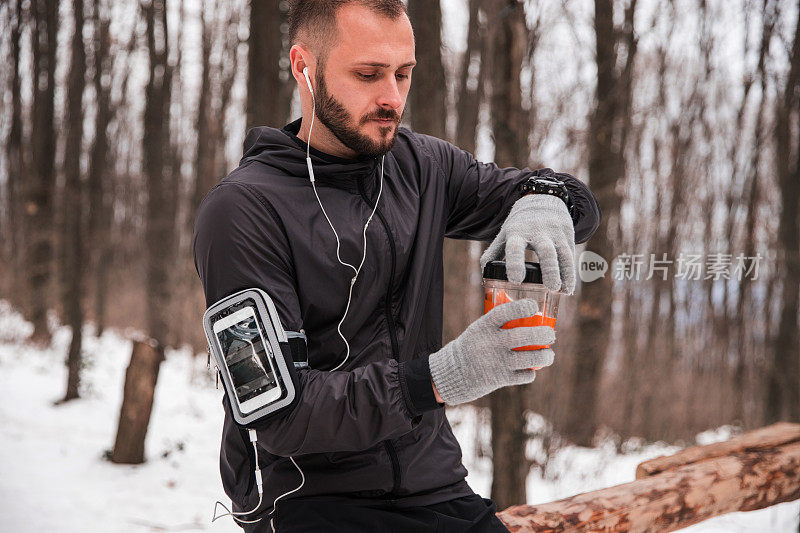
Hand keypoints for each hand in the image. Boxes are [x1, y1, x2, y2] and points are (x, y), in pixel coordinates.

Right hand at [428, 298, 554, 405]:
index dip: (522, 308)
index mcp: (484, 326)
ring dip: (546, 356)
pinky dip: (531, 373)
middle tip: (551, 334)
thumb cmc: (474, 345)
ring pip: (531, 358)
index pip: (504, 313)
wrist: (455, 372)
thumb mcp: (479, 328)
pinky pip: (525, 376)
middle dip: (544, 334)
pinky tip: (530, 369)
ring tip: (549, 354)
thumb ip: (500, 323)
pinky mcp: (501, 379)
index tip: (534, 306)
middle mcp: (491, 343)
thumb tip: (532, 315)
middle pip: (524, 336)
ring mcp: (497, 362)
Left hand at [480, 194, 575, 293]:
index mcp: (517, 232)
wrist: (543, 199)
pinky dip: (570, 274)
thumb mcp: (505, 233)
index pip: (515, 247)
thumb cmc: (520, 224)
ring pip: (561, 254)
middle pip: (545, 251)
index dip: (515, 262)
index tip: (516, 280)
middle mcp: (538, 232)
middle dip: (548, 269)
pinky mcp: (567, 236)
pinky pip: (570, 256)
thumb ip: (494, 253)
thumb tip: (484, 276)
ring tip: (560, 291)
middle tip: (550, 287)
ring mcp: (554, 234)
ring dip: (563, 273)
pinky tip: (567, 289)